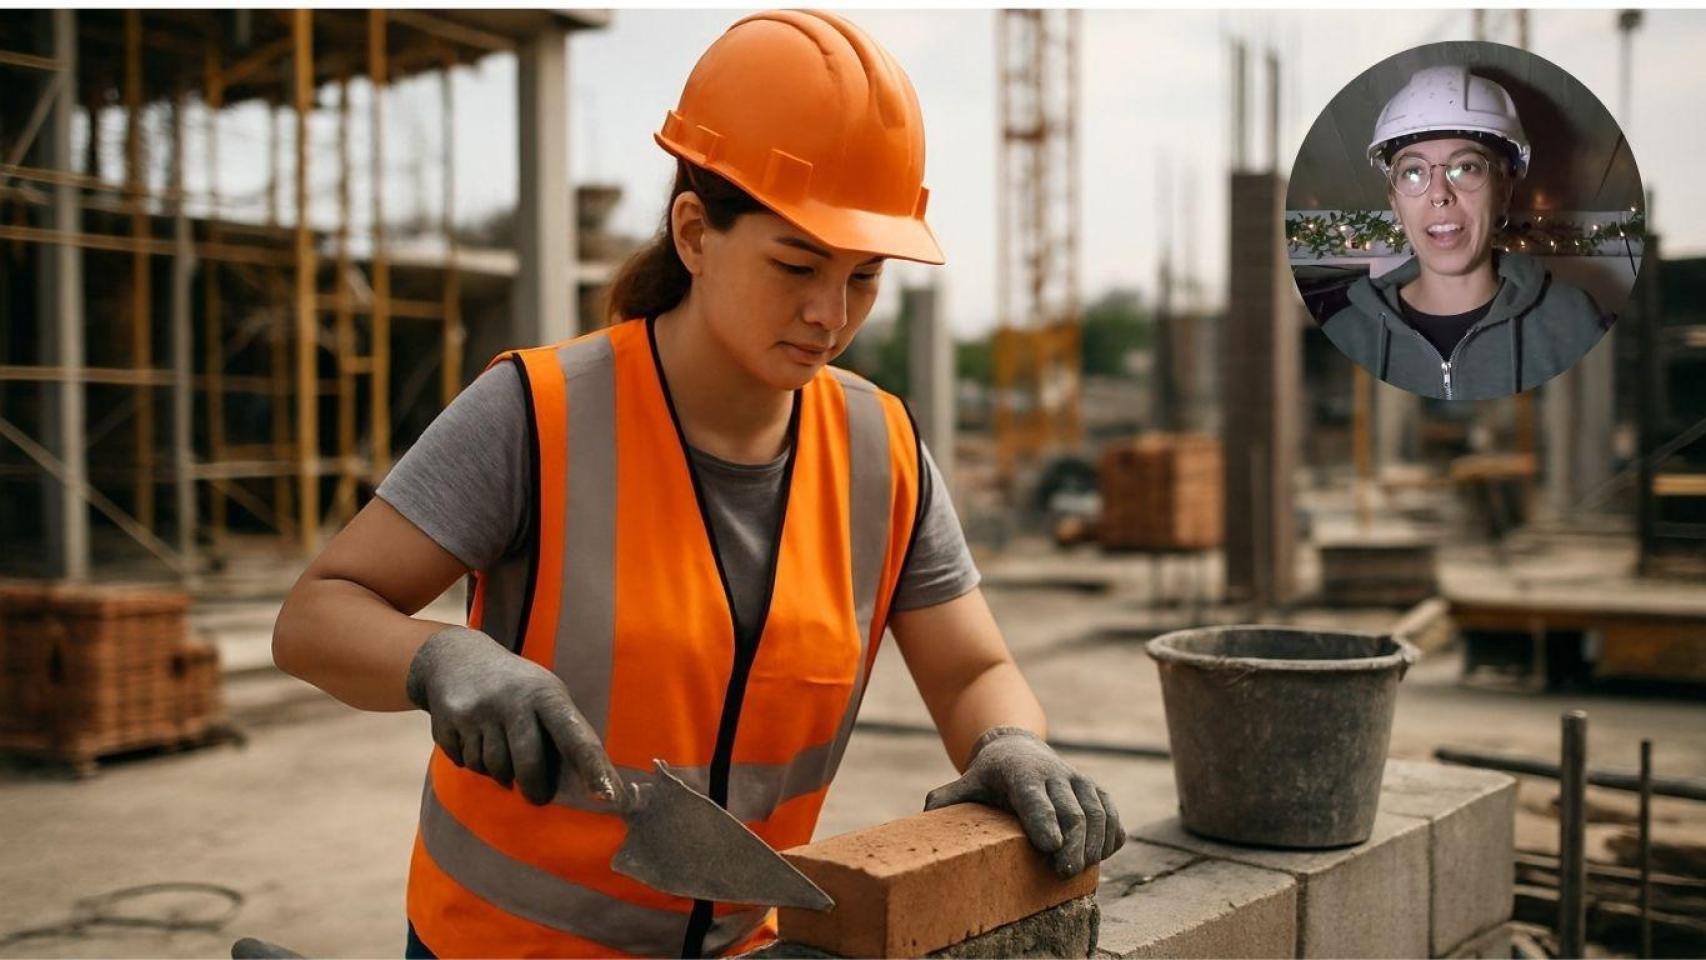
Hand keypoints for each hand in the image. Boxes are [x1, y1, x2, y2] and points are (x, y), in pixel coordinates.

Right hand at [406, 626, 624, 806]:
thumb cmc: (515, 685)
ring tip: (502, 755)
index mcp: (545, 693)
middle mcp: (511, 700)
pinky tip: (475, 742)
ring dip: (501, 774)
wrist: (456, 656)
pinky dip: (473, 763)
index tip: (609, 795)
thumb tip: (580, 782)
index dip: (592, 766)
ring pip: (494, 768)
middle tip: (538, 797)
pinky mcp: (448, 721)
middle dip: (534, 788)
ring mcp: (477, 710)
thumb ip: (560, 728)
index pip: (573, 734)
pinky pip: (466, 763)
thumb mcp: (543, 691)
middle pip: (527, 763)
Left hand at [924, 726, 1124, 877]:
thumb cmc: (989, 776)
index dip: (1043, 821)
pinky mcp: (1096, 792)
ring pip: (1098, 813)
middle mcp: (1055, 774)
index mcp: (1021, 772)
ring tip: (1080, 870)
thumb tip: (925, 815)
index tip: (1050, 847)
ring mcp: (1079, 782)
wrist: (1019, 748)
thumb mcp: (967, 782)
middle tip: (1063, 872)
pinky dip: (1112, 836)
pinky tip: (1101, 855)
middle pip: (1072, 811)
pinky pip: (1113, 815)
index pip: (1034, 797)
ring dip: (1094, 845)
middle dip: (1072, 844)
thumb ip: (947, 799)